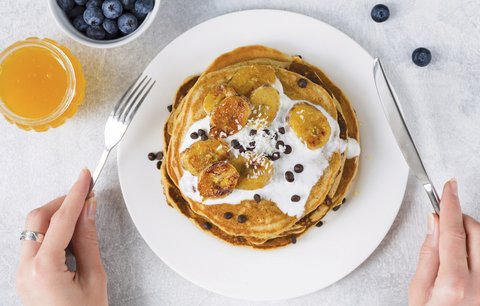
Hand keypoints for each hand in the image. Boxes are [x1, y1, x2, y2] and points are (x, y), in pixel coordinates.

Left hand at [16, 169, 107, 305]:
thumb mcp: (94, 277)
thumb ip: (88, 239)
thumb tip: (88, 209)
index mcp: (44, 268)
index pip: (61, 220)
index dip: (75, 193)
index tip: (85, 176)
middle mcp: (26, 269)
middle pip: (38, 219)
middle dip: (62, 203)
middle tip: (86, 196)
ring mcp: (22, 273)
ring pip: (33, 229)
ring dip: (57, 218)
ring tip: (83, 218)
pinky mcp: (25, 276)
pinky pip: (35, 244)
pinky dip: (53, 233)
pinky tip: (71, 236)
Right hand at [409, 180, 479, 304]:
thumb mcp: (418, 292)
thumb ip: (428, 254)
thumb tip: (433, 224)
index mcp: (455, 284)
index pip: (452, 231)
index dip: (450, 204)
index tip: (449, 187)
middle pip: (477, 231)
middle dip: (460, 218)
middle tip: (444, 221)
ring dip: (470, 234)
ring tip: (453, 247)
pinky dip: (477, 250)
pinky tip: (466, 259)